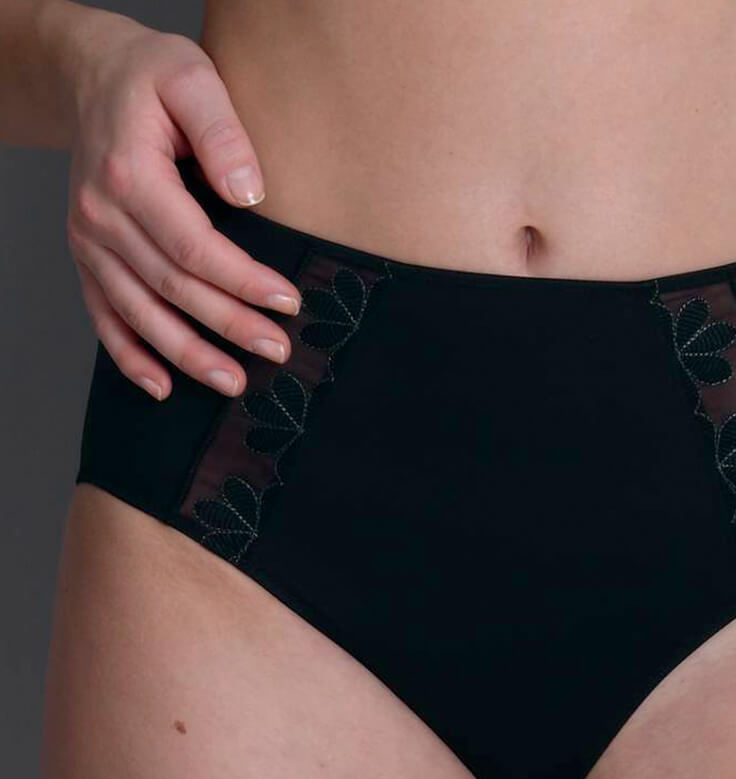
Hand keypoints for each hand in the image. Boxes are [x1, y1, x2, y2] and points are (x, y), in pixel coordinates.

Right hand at [64, 15, 301, 399]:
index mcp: (129, 176)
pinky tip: (161, 386)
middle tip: (278, 350)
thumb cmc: (151, 78)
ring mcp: (90, 243)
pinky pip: (104, 317)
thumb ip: (222, 132)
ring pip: (140, 313)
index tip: (288, 301)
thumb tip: (250, 194)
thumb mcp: (192, 78)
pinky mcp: (89, 258)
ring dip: (186, 355)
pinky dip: (129, 356)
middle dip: (228, 325)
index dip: (242, 281)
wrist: (92, 77)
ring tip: (233, 383)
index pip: (194, 246)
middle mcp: (100, 217)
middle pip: (172, 288)